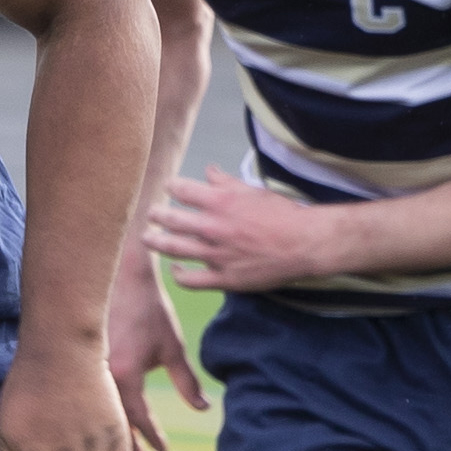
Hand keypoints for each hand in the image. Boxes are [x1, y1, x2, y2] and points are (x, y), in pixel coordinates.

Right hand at [105, 247, 204, 450]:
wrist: (120, 275)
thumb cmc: (150, 310)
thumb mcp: (172, 347)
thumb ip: (187, 381)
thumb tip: (202, 408)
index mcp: (126, 376)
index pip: (139, 419)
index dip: (153, 437)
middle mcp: (102, 376)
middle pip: (111, 423)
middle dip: (124, 444)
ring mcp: (87, 368)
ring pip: (95, 411)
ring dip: (107, 430)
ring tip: (116, 449)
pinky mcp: (80, 358)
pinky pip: (85, 393)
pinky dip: (94, 409)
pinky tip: (98, 418)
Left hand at [140, 170, 342, 293]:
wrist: (304, 244)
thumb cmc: (281, 214)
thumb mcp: (252, 191)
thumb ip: (226, 182)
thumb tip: (208, 170)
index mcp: (220, 202)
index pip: (181, 189)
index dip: (171, 187)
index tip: (168, 188)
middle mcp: (213, 227)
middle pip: (170, 220)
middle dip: (156, 215)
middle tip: (151, 213)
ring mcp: (216, 255)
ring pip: (174, 248)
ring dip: (156, 242)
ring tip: (147, 238)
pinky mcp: (224, 279)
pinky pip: (191, 280)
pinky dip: (178, 274)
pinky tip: (174, 268)